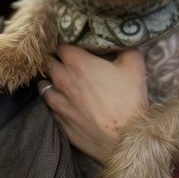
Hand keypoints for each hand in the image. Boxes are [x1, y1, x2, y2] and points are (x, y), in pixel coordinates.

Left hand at [40, 45, 147, 163]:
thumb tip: (120, 39)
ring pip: (44, 84)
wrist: (124, 138)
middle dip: (56, 59)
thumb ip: (124, 46)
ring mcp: (58, 101)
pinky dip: (53, 98)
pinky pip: (49, 104)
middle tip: (67, 59)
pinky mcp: (59, 120)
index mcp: (78, 62)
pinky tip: (61, 99)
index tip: (74, 44)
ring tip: (60, 78)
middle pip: (49, 62)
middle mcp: (63, 79)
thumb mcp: (134, 64)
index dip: (67, 42)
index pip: (61, 44)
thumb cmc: (129, 99)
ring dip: (50, 79)